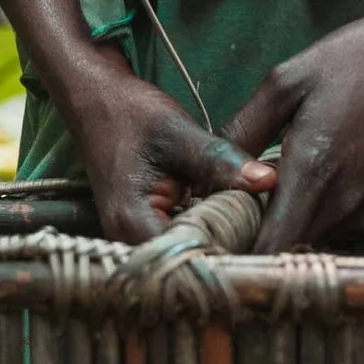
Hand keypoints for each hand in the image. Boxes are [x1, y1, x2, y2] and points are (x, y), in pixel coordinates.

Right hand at [57, 50, 270, 243]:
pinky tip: (233, 217)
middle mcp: (127, 242)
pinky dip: (205, 231)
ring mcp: (132, 239)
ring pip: (185, 255)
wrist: (95, 98)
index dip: (229, 253)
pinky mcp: (142, 229)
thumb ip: (221, 161)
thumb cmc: (129, 112)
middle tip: (268, 231)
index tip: (265, 238)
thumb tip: (269, 182)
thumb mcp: (178, 133)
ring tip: (256, 225)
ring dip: (218, 241)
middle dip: (228, 250)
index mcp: (132, 224)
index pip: (188, 260)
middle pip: (187, 265)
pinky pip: (179, 241)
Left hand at [227, 9, 363, 248]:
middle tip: (213, 217)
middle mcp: (338, 202)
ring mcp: (358, 204)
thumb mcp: (288, 80)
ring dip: (273, 230)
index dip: (234, 254)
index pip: (269, 249)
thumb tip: (212, 165)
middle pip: (283, 252)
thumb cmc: (359, 59)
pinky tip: (279, 188)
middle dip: (247, 244)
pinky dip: (298, 217)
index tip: (206, 237)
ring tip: (240, 201)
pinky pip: (323, 225)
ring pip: (304, 240)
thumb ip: (246, 127)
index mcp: (312, 174)